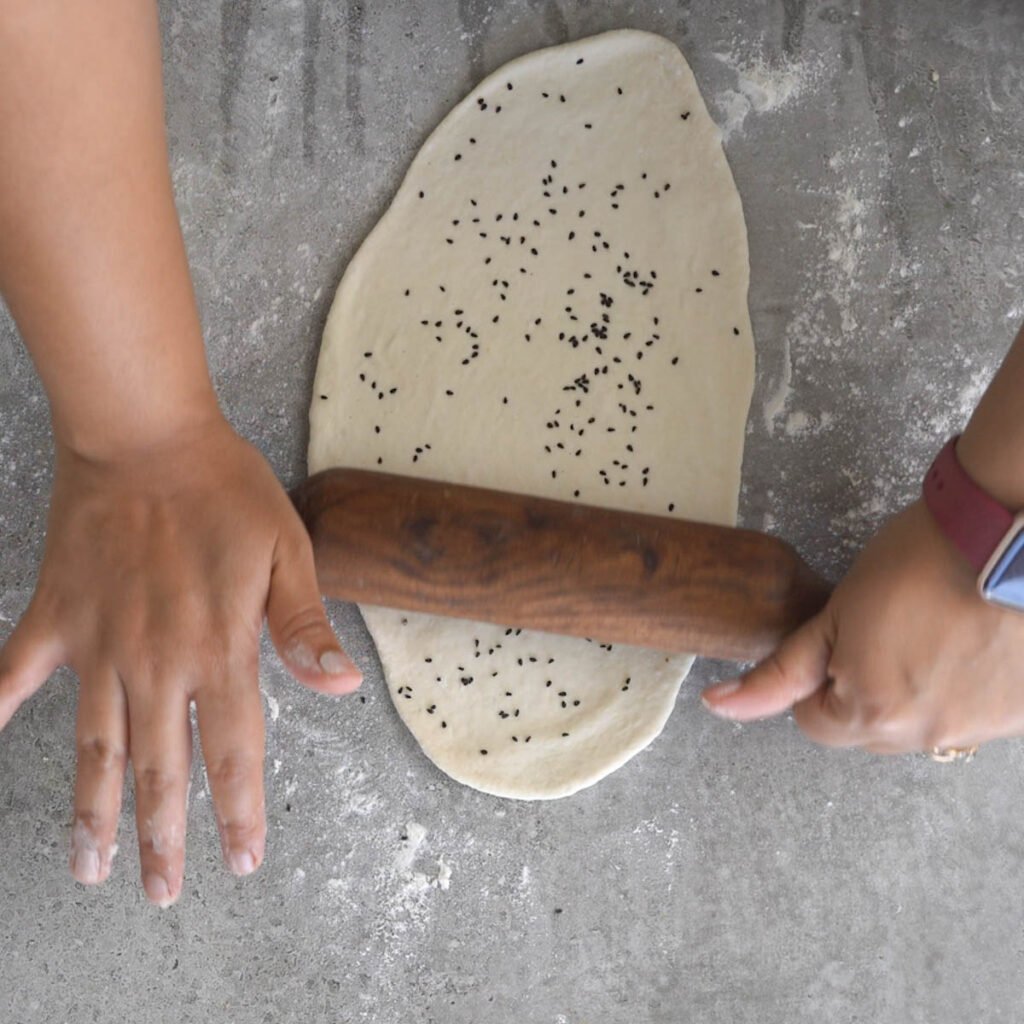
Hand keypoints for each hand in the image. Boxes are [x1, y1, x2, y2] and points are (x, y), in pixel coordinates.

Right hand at [0, 416, 360, 905]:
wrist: (149, 436)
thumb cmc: (227, 491)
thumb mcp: (288, 554)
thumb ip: (305, 628)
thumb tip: (341, 686)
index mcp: (218, 650)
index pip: (233, 751)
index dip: (238, 811)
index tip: (240, 861)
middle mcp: (155, 661)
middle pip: (159, 769)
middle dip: (161, 838)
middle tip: (160, 893)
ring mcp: (98, 643)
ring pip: (95, 745)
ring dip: (92, 809)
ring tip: (87, 865)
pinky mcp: (57, 614)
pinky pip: (16, 671)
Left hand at [701, 499, 1023, 753]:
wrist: (1006, 537)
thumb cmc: (917, 563)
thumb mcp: (833, 614)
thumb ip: (779, 672)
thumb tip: (719, 704)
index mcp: (872, 716)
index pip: (814, 722)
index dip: (816, 678)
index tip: (838, 640)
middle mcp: (927, 736)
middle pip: (866, 728)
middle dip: (862, 688)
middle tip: (884, 629)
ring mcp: (978, 729)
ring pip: (918, 723)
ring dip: (915, 690)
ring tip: (932, 630)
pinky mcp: (1017, 715)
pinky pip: (968, 714)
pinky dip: (961, 687)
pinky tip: (968, 641)